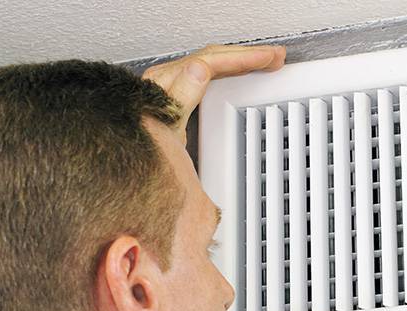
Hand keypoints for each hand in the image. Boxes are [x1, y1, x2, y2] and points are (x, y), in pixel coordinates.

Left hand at [142, 45, 286, 134]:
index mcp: (167, 83)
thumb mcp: (165, 124)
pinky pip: (207, 74)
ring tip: (264, 61)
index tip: (267, 59)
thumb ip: (181, 96)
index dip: (242, 58)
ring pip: (212, 63)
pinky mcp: (177, 96)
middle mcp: (168, 80)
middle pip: (213, 57)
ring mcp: (172, 86)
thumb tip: (200, 69)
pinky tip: (238, 74)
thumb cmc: (144, 146)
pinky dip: (228, 72)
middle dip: (247, 55)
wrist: (131, 160)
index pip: (212, 61)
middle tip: (274, 57)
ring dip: (239, 61)